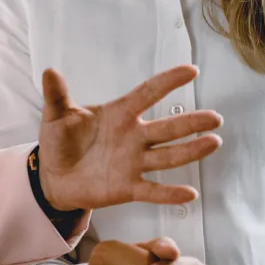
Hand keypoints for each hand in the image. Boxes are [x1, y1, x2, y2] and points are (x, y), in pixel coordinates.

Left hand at [36, 65, 221, 212]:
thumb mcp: (56, 115)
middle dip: (191, 122)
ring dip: (191, 150)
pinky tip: (190, 194)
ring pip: (167, 155)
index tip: (191, 70)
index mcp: (119, 114)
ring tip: (213, 142)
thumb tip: (49, 71)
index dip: (168, 82)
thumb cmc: (60, 141)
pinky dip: (170, 193)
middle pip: (167, 127)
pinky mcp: (127, 187)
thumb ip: (57, 95)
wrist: (53, 177)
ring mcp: (133, 162)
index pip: (147, 93)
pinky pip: (152, 190)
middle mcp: (133, 136)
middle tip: (215, 118)